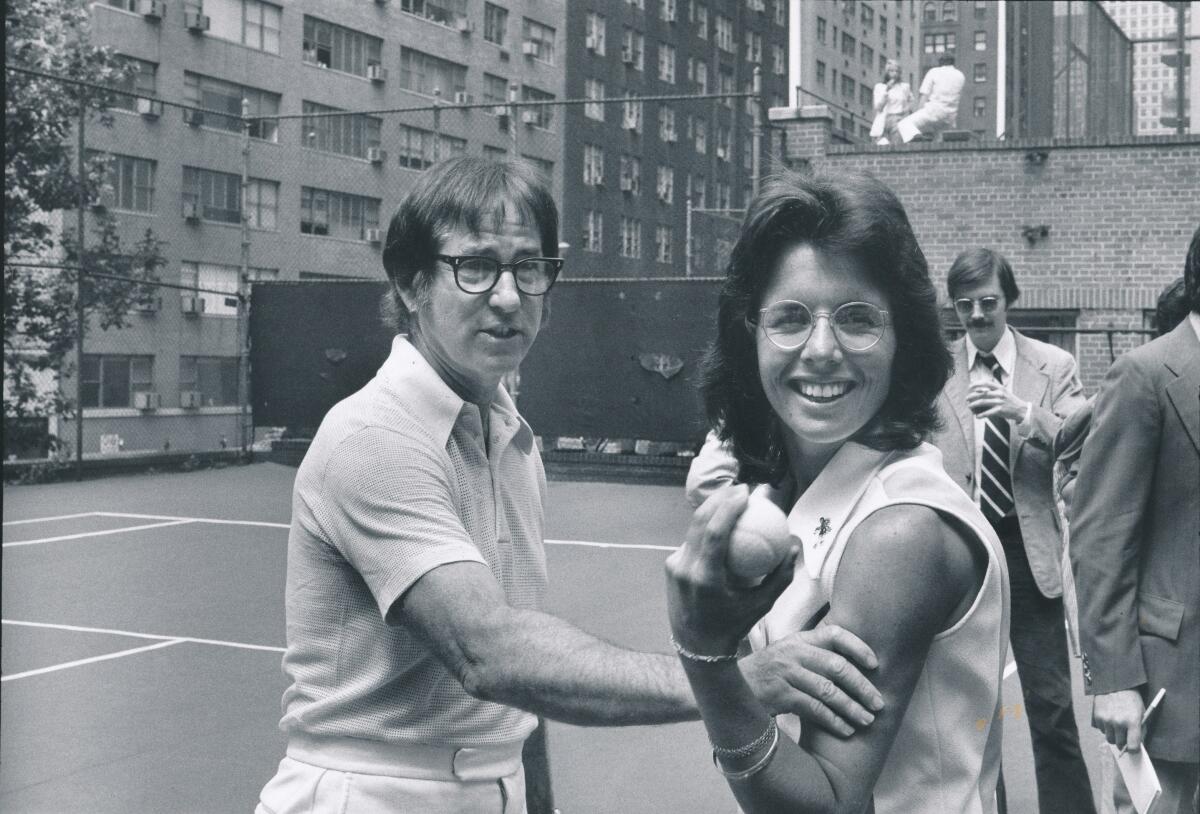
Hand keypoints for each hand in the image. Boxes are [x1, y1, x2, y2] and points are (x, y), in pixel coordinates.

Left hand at [665, 485, 798, 657]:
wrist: (698, 646)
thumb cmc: (735, 624)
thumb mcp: (762, 604)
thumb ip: (781, 576)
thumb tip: (794, 545)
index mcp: (705, 578)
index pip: (714, 532)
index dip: (727, 507)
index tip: (745, 493)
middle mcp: (685, 569)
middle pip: (699, 522)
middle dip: (719, 498)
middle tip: (740, 488)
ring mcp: (674, 567)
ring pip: (692, 529)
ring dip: (711, 509)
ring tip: (731, 498)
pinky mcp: (670, 567)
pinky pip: (691, 541)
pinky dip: (706, 528)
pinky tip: (720, 520)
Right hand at [740, 625, 884, 737]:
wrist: (731, 686)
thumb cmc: (767, 672)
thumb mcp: (789, 654)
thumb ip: (815, 654)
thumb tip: (853, 665)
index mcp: (799, 639)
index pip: (834, 633)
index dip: (858, 647)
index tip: (875, 664)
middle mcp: (794, 652)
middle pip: (837, 666)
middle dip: (862, 686)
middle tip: (878, 703)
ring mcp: (786, 673)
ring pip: (828, 691)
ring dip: (851, 708)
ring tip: (866, 720)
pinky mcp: (779, 695)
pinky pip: (814, 709)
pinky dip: (833, 721)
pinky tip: (846, 729)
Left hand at [966, 381, 1026, 422]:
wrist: (1021, 409)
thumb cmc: (1010, 401)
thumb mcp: (1004, 392)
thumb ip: (994, 390)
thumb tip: (979, 390)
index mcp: (1000, 388)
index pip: (986, 383)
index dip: (977, 383)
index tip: (970, 386)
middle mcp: (999, 393)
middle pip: (982, 393)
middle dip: (972, 396)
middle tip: (967, 399)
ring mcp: (1000, 402)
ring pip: (982, 402)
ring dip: (973, 405)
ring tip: (969, 407)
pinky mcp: (1000, 410)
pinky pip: (987, 412)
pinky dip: (981, 415)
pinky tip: (977, 416)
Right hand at [1092, 689, 1144, 751]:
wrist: (1115, 683)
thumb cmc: (1132, 700)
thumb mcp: (1142, 713)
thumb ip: (1140, 730)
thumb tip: (1136, 746)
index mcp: (1133, 722)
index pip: (1133, 746)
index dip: (1134, 750)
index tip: (1134, 749)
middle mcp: (1118, 722)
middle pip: (1119, 744)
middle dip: (1123, 742)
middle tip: (1125, 736)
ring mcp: (1106, 720)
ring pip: (1109, 738)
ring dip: (1113, 735)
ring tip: (1116, 725)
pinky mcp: (1097, 716)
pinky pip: (1101, 730)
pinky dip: (1105, 727)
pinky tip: (1109, 718)